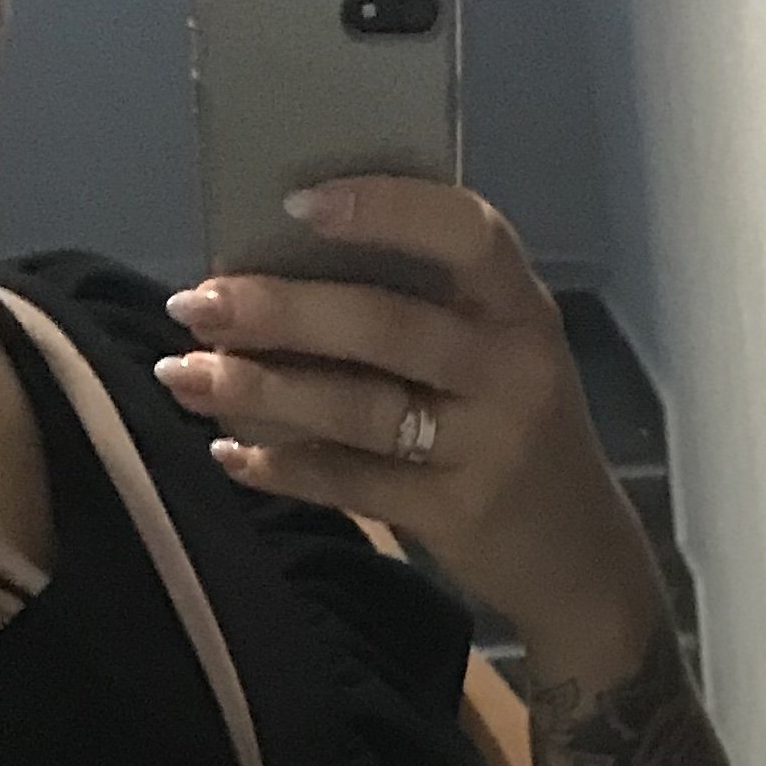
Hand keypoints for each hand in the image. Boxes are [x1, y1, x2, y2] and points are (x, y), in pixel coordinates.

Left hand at [155, 181, 659, 667]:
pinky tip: (231, 454)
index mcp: (521, 309)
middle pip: (385, 325)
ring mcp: (486, 448)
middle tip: (196, 304)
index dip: (382, 209)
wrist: (581, 562)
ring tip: (184, 377)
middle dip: (279, 311)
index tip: (295, 204)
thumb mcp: (501, 354)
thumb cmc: (518, 432)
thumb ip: (428, 308)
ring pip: (358, 409)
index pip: (465, 232)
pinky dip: (284, 468)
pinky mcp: (456, 515)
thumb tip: (281, 266)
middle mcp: (511, 371)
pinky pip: (353, 483)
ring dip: (260, 391)